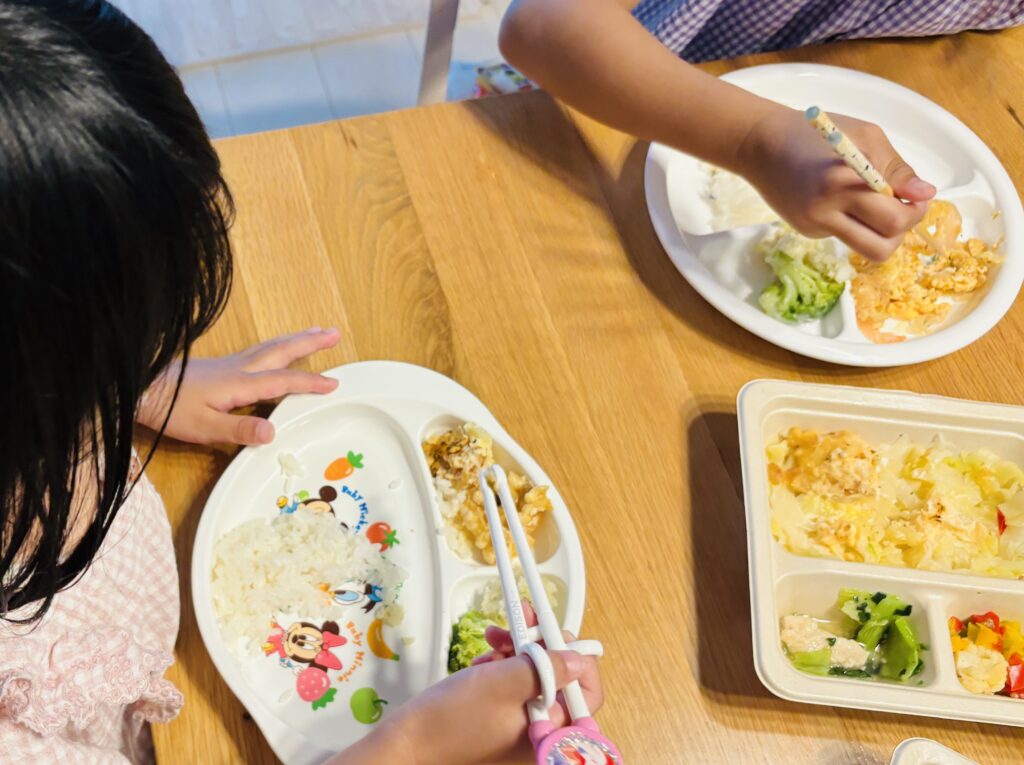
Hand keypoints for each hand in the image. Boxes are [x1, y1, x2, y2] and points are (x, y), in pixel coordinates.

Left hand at [137, 327, 339, 444]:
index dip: (310, 382)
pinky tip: (276, 348)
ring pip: (270, 346)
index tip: (333, 384)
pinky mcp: (220, 366)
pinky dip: (276, 344)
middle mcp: (239, 368)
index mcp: (240, 384)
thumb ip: (239, 429)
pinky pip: (258, 349)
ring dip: (295, 339)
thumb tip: (273, 431)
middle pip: (281, 351)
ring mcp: (229, 364)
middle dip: (310, 342)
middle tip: (335, 333)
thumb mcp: (204, 427)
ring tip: (315, 331)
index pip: (283, 380)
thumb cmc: (169, 410)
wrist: (139, 388)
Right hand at [341, 606, 602, 764]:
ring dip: (516, 651)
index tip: (558, 633)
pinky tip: (481, 661)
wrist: (406, 744)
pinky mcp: (497, 719)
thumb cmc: (453, 718)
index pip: (588, 695)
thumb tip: (581, 659)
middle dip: (540, 646)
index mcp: (550, 733)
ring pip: (533, 676)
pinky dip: (500, 667)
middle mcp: (539, 733)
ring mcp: (517, 727)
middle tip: (522, 618)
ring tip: (492, 637)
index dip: (579, 661)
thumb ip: (547, 668)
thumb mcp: (503, 683)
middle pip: (559, 679)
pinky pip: (511, 686)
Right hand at [736, 105, 935, 260]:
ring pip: (866, 251)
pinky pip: (845, 236)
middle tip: (904, 210)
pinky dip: (856, 223)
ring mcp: (815, 225)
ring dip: (883, 236)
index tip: (917, 197)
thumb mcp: (865, 137)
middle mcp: (826, 211)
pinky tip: (843, 201)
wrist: (760, 145)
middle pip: (882, 245)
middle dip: (903, 230)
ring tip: (880, 211)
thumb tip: (925, 193)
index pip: (894, 216)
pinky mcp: (807, 231)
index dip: (916, 209)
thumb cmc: (814, 132)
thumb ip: (896, 169)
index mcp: (843, 184)